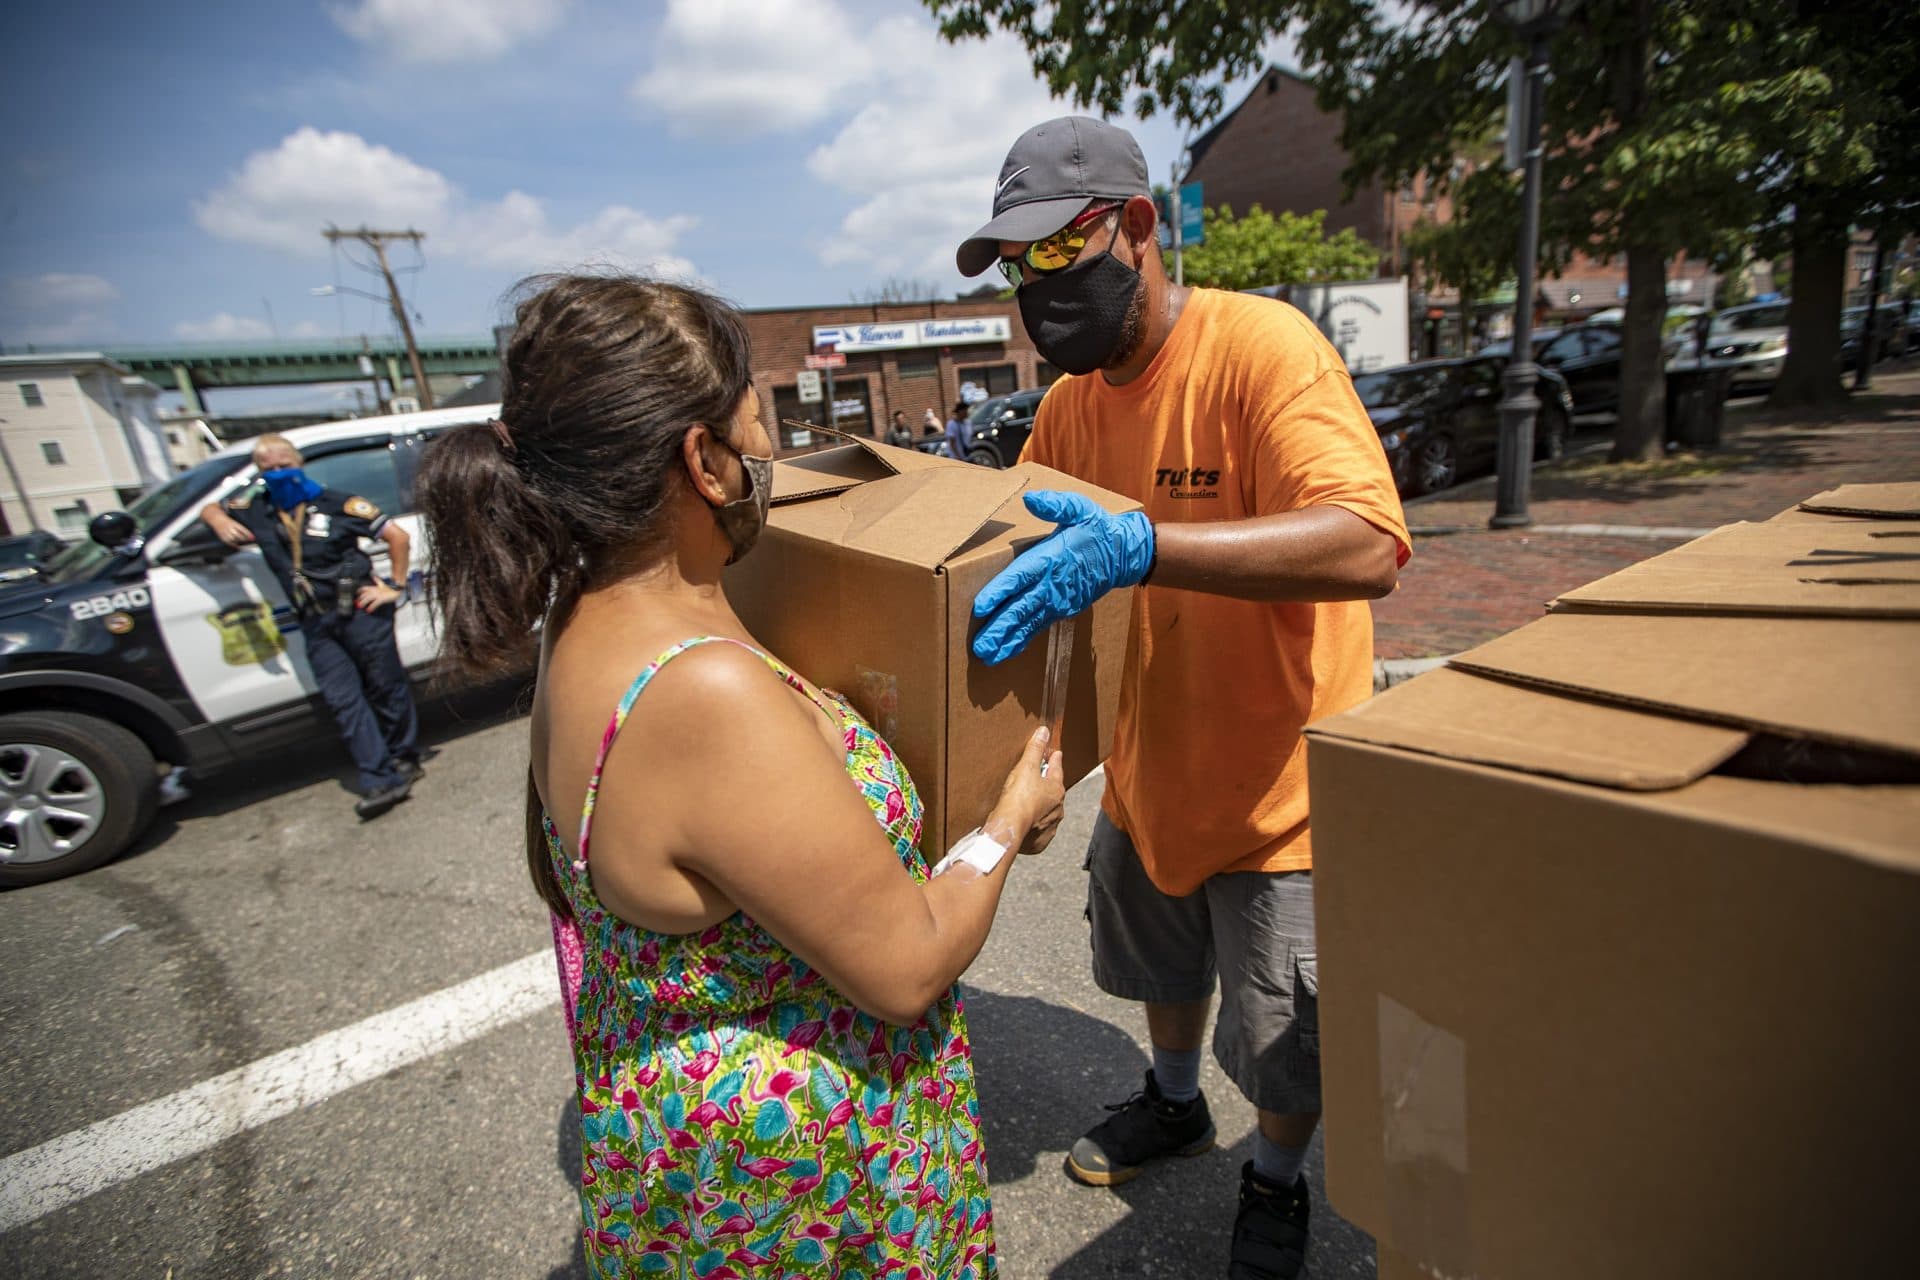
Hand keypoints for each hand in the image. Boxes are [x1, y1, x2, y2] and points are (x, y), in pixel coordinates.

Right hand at [212, 515, 254, 546]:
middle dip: (246, 539)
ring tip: (247, 544)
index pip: (242, 529)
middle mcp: (229, 528)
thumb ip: (240, 527)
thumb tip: (249, 535)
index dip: (248, 534)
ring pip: (235, 540)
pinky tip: (240, 547)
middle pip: (239, 535)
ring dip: (242, 542)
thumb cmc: (228, 520)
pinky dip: (235, 545)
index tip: (254, 537)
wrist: (215, 519)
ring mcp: (225, 533)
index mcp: (233, 523)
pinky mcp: (222, 537)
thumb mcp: (234, 521)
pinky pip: (230, 543)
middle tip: (252, 541)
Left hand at [356, 582, 403, 610]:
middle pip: (364, 594)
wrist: (397, 590)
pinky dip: (371, 607)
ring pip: (368, 598)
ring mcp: (378, 595)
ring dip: (363, 602)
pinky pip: (375, 603)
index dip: (359, 591)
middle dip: (359, 599)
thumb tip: (374, 576)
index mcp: (374, 587)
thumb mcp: (382, 584)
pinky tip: (368, 610)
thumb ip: (377, 581)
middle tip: (355, 603)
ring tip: (359, 606)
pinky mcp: (382, 599)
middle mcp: (374, 591)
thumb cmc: (390, 589)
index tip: (355, 594)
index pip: (364, 588)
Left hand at [971, 490, 1153, 665]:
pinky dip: (1022, 640)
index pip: (1019, 577)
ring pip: (1027, 623)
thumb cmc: (1097, 528)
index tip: (979, 607)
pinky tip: (1007, 652)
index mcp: (1050, 558)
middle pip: (1020, 608)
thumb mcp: (1079, 508)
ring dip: (1007, 640)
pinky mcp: (1062, 609)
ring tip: (988, 656)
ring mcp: (1057, 600)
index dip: (999, 592)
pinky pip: (1038, 626)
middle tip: (979, 647)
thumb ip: (1055, 505)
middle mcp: (1051, 584)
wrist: (1124, 554)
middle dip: (999, 628)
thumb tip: (1031, 498)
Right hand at [984, 727, 1065, 856]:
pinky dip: (1035, 826)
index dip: (1054, 760)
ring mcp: (1050, 827)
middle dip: (1048, 785)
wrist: (1009, 829)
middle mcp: (1058, 809)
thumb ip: (1035, 749)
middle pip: (1053, 792)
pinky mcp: (1040, 842)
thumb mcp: (1026, 767)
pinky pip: (1040, 831)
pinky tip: (1026, 823)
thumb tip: (1044, 731)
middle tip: (1039, 778)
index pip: (1057, 770)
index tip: (1055, 754)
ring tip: (1030, 803)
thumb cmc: (1018, 797)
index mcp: (1056, 790)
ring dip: (1042, 807)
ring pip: (1048, 813)